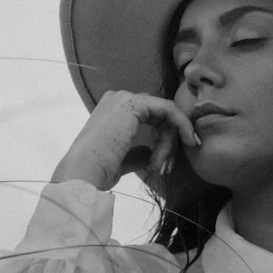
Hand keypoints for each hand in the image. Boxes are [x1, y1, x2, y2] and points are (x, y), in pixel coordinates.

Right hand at [51, 90, 199, 190]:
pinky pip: (169, 110)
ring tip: (160, 166)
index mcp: (112, 111)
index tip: (167, 166)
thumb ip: (136, 153)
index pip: (150, 118)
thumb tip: (148, 153)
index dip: (164, 141)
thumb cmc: (97, 171)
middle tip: (167, 168)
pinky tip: (187, 141)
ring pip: (166, 115)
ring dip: (170, 143)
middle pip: (160, 116)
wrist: (85, 173)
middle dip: (169, 142)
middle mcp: (117, 100)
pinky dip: (182, 125)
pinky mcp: (135, 104)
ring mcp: (125, 99)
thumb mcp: (121, 160)